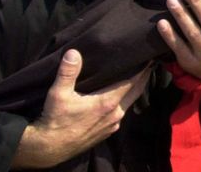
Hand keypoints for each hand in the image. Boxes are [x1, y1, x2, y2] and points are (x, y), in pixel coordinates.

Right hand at [12, 50, 150, 168]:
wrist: (50, 148)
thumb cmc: (55, 120)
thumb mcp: (58, 94)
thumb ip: (68, 72)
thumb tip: (74, 52)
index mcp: (108, 103)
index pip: (133, 82)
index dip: (143, 70)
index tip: (150, 59)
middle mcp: (115, 114)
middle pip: (136, 92)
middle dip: (143, 78)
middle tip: (148, 65)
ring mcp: (113, 124)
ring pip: (129, 104)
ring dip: (133, 91)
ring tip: (135, 78)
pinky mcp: (107, 132)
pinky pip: (121, 113)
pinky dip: (124, 102)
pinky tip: (118, 98)